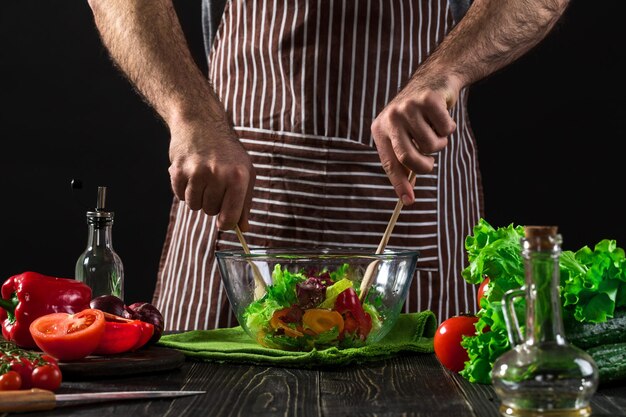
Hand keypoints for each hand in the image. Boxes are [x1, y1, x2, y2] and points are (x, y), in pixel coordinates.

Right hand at [167, 115, 254, 230]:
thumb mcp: (245, 173)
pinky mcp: (178, 170)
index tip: (224, 221)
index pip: (230, 217)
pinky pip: (179, 195)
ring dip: (197, 196)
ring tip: (203, 177)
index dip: (226, 223)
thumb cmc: (227, 152)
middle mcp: (218, 174)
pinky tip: (190, 172)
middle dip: (212, 202)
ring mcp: (197, 172)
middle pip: (210, 211)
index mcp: (238, 177)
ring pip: (194, 205)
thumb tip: (243, 229)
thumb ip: (244, 203)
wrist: (201, 122)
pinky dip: (184, 189)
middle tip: (214, 183)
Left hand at [371, 74, 459, 204]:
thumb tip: (406, 196)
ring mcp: (409, 107)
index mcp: (380, 129)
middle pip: (408, 157)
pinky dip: (449, 127)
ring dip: (440, 142)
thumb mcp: (405, 136)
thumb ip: (404, 162)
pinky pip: (445, 129)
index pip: (389, 163)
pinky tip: (442, 115)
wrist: (434, 80)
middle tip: (430, 163)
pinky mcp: (428, 99)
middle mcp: (391, 118)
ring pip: (431, 145)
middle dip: (424, 166)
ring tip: (435, 129)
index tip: (408, 202)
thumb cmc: (419, 116)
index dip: (399, 184)